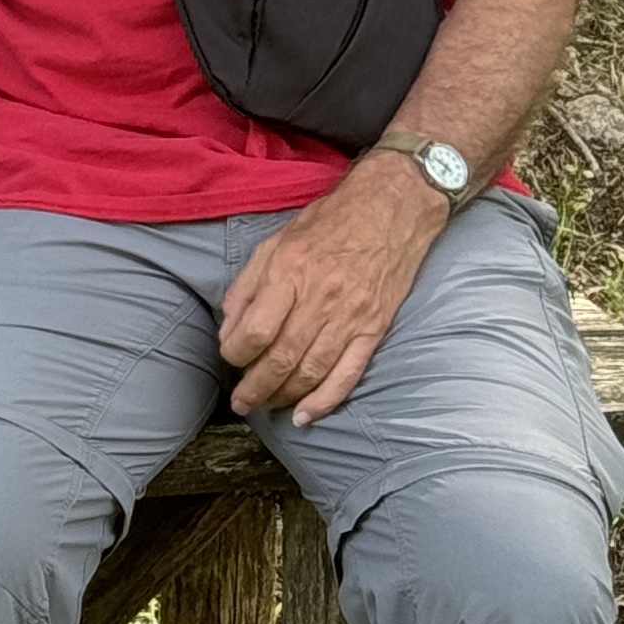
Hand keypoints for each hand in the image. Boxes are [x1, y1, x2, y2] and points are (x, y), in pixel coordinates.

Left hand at [218, 157, 447, 423]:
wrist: (393, 208)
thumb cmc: (329, 222)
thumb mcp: (275, 241)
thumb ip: (247, 286)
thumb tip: (229, 331)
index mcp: (290, 271)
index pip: (256, 330)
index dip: (236, 354)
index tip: (230, 358)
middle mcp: (320, 298)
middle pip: (281, 358)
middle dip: (255, 388)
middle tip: (241, 403)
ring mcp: (351, 317)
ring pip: (311, 371)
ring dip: (283, 397)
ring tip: (265, 408)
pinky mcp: (375, 329)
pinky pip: (348, 374)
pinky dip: (325, 400)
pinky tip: (305, 416)